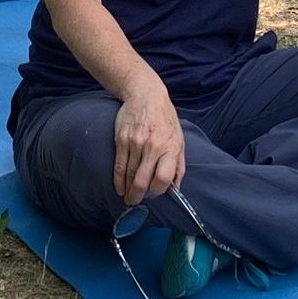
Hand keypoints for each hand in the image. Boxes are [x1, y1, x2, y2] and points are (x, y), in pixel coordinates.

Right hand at [113, 78, 184, 203]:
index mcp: (170, 148)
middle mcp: (152, 147)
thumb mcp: (179, 140)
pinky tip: (119, 188)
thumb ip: (178, 165)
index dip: (159, 190)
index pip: (164, 178)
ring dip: (128, 190)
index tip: (156, 192)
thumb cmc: (165, 120)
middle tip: (136, 202)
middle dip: (138, 196)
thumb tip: (176, 187)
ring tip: (128, 198)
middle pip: (143, 180)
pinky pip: (119, 165)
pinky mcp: (122, 140)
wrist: (145, 96)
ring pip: (130, 175)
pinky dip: (118, 180)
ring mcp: (135, 143)